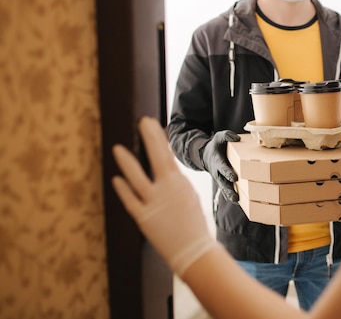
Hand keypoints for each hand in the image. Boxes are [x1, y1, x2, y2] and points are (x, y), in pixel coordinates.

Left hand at [112, 117, 216, 276]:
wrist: (194, 250)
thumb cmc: (192, 224)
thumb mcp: (189, 197)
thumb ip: (175, 183)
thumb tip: (166, 169)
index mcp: (180, 183)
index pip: (167, 154)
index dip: (157, 138)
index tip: (150, 123)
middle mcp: (167, 189)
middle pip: (157, 158)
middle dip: (150, 138)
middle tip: (143, 120)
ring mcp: (154, 203)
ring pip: (137, 178)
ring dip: (127, 162)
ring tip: (117, 148)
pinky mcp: (144, 218)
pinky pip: (130, 201)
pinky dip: (123, 189)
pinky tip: (116, 179)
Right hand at [202, 130, 240, 202]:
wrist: (206, 155)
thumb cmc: (216, 146)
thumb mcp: (219, 137)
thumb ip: (227, 135)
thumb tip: (237, 138)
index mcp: (218, 162)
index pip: (223, 168)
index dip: (228, 173)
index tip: (234, 178)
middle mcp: (218, 173)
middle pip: (223, 184)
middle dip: (229, 190)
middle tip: (236, 196)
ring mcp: (220, 179)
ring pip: (225, 190)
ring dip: (230, 196)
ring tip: (237, 202)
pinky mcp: (223, 183)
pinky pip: (226, 192)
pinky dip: (231, 197)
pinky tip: (241, 203)